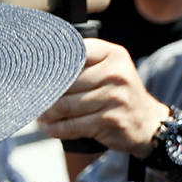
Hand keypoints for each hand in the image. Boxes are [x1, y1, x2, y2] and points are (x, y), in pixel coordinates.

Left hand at [40, 38, 170, 157]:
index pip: (71, 53)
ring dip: (47, 114)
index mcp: (113, 54)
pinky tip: (50, 128)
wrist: (148, 122)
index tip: (33, 72)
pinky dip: (56, 129)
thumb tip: (40, 69)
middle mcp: (116, 74)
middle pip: (63, 82)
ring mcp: (115, 98)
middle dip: (44, 94)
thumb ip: (83, 63)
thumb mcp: (110, 69)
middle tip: (34, 99)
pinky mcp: (110, 121)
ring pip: (65, 106)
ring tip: (41, 115)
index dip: (49, 64)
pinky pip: (73, 125)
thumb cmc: (120, 94)